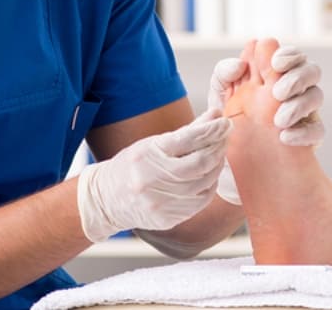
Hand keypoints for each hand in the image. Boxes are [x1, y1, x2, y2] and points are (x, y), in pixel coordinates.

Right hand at [77, 109, 230, 242]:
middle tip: (225, 135)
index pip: (188, 139)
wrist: (106, 200)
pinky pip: (201, 200)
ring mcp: (162, 201)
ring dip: (217, 165)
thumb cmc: (131, 167)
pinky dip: (210, 184)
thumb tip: (215, 115)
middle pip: (200, 163)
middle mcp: (153, 179)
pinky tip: (209, 175)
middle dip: (218, 147)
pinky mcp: (169, 218)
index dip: (211, 130)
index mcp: (148, 155)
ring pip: (205, 182)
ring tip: (218, 153)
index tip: (225, 122)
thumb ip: (186, 131)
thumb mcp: (152, 144)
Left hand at [207, 45, 325, 205]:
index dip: (288, 55)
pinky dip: (304, 133)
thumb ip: (224, 74)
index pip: (290, 56)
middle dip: (297, 78)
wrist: (228, 158)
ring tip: (279, 120)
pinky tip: (285, 137)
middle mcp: (294, 88)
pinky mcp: (308, 137)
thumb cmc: (227, 120)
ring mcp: (304, 112)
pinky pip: (317, 131)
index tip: (275, 63)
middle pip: (311, 71)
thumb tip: (239, 64)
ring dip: (300, 104)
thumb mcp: (219, 96)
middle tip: (278, 92)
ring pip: (316, 96)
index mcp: (274, 73)